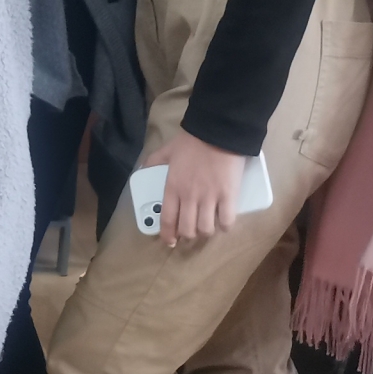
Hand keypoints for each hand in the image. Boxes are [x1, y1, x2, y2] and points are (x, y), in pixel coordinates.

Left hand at [145, 131, 247, 247]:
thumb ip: (154, 161)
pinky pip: (226, 220)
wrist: (218, 132)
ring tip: (208, 228)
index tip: (170, 241)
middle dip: (188, 236)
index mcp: (173, 188)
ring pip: (206, 229)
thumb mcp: (167, 150)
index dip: (168, 235)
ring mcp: (210, 198)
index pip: (167, 219)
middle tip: (191, 233)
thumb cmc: (192, 142)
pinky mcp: (228, 196)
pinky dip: (225, 226)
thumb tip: (143, 169)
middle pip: (187, 229)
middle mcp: (189, 197)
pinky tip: (224, 222)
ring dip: (206, 233)